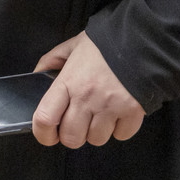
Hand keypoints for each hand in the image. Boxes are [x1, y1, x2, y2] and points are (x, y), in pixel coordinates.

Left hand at [31, 31, 144, 148]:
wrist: (142, 40)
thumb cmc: (105, 43)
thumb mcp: (73, 45)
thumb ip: (52, 60)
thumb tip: (37, 75)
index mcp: (68, 82)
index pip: (45, 118)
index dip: (42, 134)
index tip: (48, 133)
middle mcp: (87, 98)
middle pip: (71, 138)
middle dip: (72, 135)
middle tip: (78, 122)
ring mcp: (110, 107)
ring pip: (96, 140)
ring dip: (97, 132)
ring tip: (101, 114)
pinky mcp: (132, 112)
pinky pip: (121, 136)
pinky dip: (119, 129)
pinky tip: (119, 112)